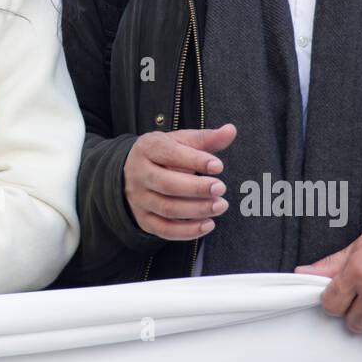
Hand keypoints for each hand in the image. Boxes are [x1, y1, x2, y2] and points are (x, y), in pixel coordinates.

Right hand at [123, 124, 235, 240]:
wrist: (130, 174)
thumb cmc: (162, 155)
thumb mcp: (179, 141)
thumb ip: (206, 139)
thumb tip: (231, 130)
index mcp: (148, 148)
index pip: (169, 154)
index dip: (195, 161)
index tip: (218, 165)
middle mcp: (139, 174)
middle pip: (167, 184)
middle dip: (197, 188)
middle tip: (221, 188)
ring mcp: (140, 199)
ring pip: (167, 209)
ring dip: (197, 210)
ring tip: (220, 205)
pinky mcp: (144, 219)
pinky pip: (165, 230)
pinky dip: (188, 231)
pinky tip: (208, 224)